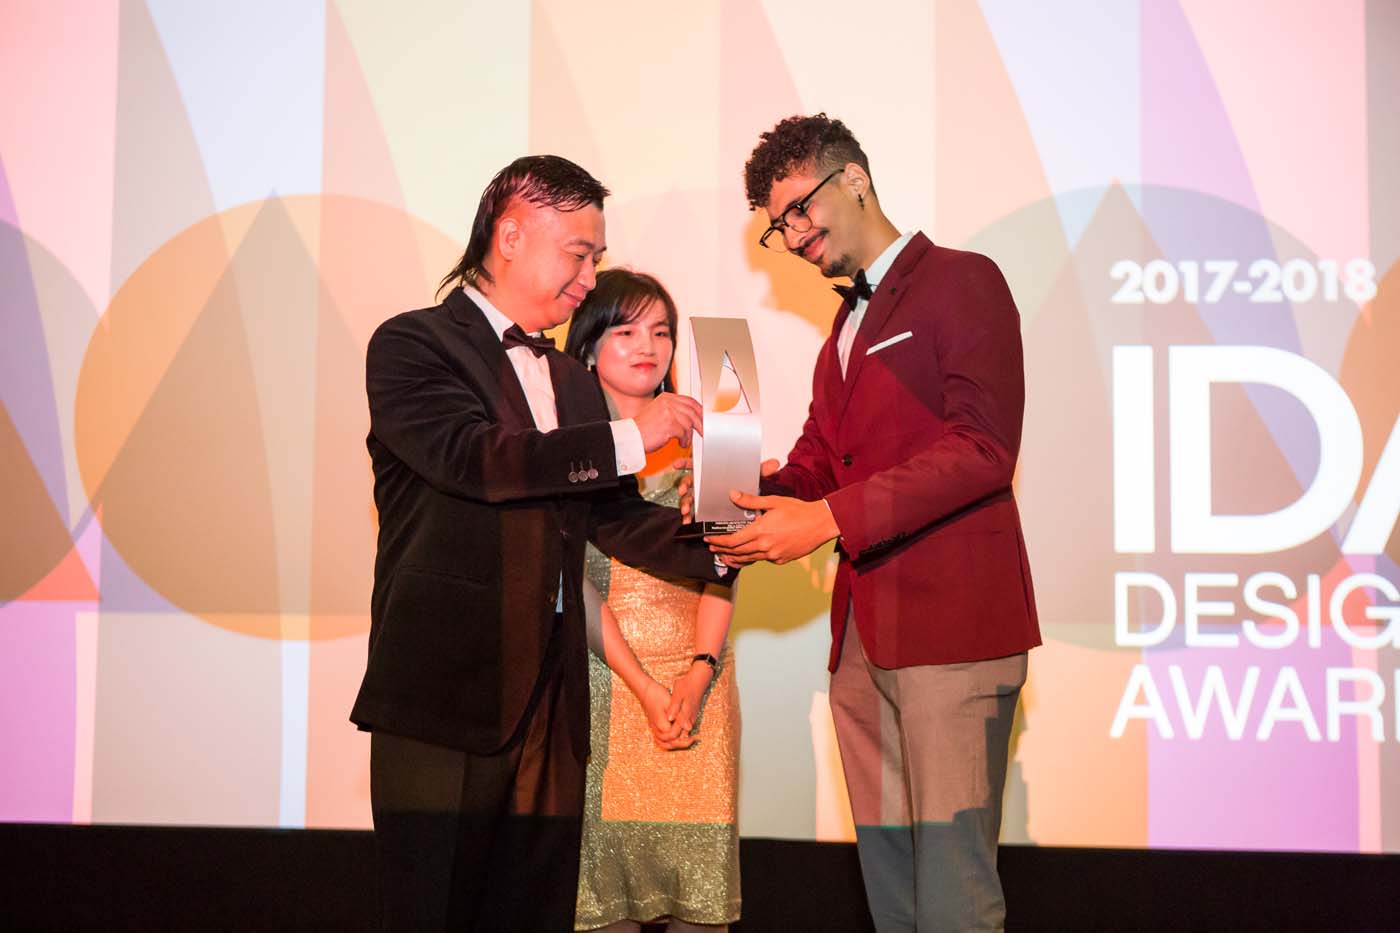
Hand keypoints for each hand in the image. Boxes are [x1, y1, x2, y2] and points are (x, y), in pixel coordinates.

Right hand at [634, 392, 702, 451]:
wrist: (631, 438)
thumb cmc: (643, 429)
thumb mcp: (659, 413)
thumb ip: (673, 411)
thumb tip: (690, 416)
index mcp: (666, 398)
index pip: (689, 401)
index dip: (699, 411)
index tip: (703, 418)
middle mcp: (667, 402)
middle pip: (692, 411)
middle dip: (700, 423)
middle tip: (702, 432)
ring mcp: (668, 412)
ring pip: (689, 423)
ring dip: (689, 435)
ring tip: (684, 440)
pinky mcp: (669, 424)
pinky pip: (684, 432)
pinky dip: (684, 440)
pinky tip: (680, 443)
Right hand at [639, 679, 694, 749]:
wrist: (646, 691)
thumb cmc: (658, 694)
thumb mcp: (670, 703)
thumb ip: (680, 716)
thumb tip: (689, 728)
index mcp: (660, 723)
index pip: (673, 735)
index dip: (683, 732)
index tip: (691, 727)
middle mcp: (655, 729)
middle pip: (669, 743)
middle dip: (682, 742)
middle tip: (694, 738)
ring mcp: (654, 729)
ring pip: (664, 744)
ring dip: (676, 745)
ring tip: (687, 741)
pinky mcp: (654, 728)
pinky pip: (661, 741)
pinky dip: (669, 743)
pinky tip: (677, 740)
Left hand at [665, 662, 714, 735]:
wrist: (700, 678)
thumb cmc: (687, 684)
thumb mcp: (678, 694)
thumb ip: (674, 707)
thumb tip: (670, 719)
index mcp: (686, 712)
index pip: (678, 728)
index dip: (672, 736)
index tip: (666, 742)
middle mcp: (691, 716)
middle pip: (683, 732)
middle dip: (677, 739)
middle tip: (667, 745)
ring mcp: (693, 714)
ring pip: (686, 729)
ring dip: (680, 735)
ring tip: (671, 742)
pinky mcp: (694, 712)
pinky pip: (688, 725)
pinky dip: (683, 730)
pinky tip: (678, 732)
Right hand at [679, 458, 780, 522]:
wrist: (744, 499)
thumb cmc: (744, 483)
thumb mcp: (752, 476)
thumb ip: (761, 469)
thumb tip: (775, 463)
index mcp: (712, 471)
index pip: (697, 464)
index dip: (686, 463)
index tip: (677, 464)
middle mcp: (704, 482)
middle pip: (690, 481)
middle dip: (684, 486)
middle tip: (685, 491)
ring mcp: (701, 495)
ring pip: (689, 497)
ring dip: (685, 503)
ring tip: (686, 510)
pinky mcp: (702, 507)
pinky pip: (693, 510)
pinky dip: (689, 515)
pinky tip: (688, 519)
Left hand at [705, 490, 838, 565]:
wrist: (821, 524)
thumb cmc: (799, 511)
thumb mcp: (773, 502)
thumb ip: (751, 501)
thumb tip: (733, 495)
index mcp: (761, 531)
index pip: (732, 540)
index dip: (718, 542)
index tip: (709, 540)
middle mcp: (765, 547)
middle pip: (737, 552)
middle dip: (722, 551)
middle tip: (713, 549)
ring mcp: (774, 556)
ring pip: (749, 559)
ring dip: (735, 558)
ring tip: (725, 556)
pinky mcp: (781, 560)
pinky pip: (763, 560)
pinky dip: (753, 557)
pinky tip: (749, 554)